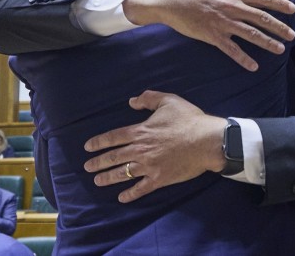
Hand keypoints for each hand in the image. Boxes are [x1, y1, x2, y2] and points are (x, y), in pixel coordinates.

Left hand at [84, 91, 224, 202]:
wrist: (207, 141)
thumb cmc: (189, 119)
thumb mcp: (168, 101)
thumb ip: (148, 98)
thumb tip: (131, 101)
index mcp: (140, 131)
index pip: (113, 137)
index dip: (98, 142)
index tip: (88, 147)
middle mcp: (140, 150)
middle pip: (113, 157)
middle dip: (98, 162)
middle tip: (87, 167)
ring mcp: (149, 166)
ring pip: (123, 173)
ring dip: (108, 178)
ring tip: (97, 181)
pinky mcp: (159, 179)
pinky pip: (141, 188)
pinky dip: (130, 194)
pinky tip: (121, 197)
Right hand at [123, 0, 294, 71]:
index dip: (278, 3)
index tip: (292, 9)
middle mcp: (232, 7)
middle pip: (261, 18)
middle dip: (279, 27)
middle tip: (292, 34)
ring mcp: (223, 22)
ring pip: (251, 34)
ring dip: (267, 42)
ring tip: (280, 50)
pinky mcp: (212, 35)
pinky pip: (232, 49)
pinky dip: (244, 59)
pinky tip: (254, 67)